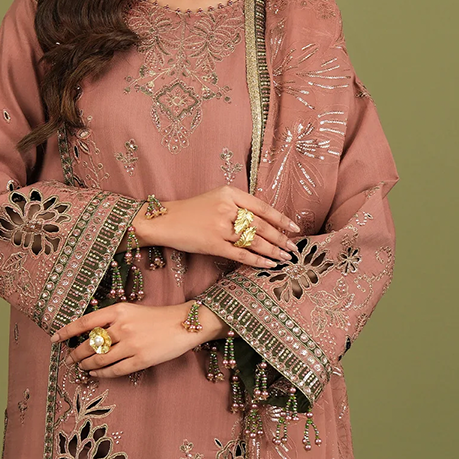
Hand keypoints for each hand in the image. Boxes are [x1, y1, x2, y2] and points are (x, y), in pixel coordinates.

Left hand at [50, 302, 204, 378]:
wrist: (185, 323)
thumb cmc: (157, 316)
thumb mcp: (132, 310)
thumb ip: (112, 319)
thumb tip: (90, 334)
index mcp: (118, 310)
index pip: (84, 322)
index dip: (66, 332)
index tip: (54, 339)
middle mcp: (122, 327)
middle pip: (89, 344)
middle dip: (75, 354)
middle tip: (68, 359)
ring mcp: (131, 345)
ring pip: (99, 359)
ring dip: (86, 365)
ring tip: (81, 367)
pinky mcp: (141, 360)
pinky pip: (114, 370)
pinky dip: (101, 373)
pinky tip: (96, 373)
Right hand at [135, 185, 300, 268]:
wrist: (164, 220)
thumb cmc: (191, 210)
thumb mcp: (215, 198)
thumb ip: (238, 205)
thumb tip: (264, 222)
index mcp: (229, 193)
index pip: (262, 207)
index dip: (281, 219)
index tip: (294, 228)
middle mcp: (226, 208)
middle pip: (261, 225)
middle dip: (280, 238)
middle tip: (293, 248)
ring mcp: (219, 226)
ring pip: (253, 241)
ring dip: (272, 251)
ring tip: (285, 258)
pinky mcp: (212, 244)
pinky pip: (240, 255)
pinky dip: (257, 261)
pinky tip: (268, 265)